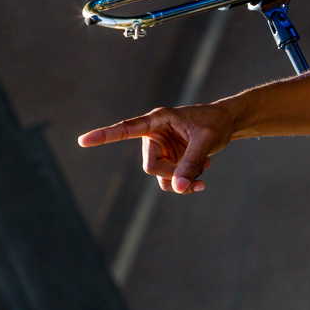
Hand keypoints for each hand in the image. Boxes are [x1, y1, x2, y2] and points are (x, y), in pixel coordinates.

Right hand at [78, 102, 235, 193]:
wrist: (226, 124)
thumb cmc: (214, 123)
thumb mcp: (206, 140)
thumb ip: (191, 163)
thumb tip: (177, 188)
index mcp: (157, 121)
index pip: (126, 129)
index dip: (104, 136)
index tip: (83, 140)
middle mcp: (153, 136)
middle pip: (151, 167)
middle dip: (174, 174)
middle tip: (199, 172)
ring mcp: (160, 151)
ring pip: (161, 179)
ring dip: (183, 181)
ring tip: (206, 168)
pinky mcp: (168, 162)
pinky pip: (171, 181)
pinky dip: (187, 182)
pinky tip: (204, 171)